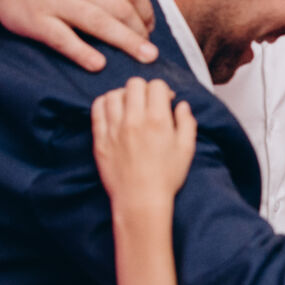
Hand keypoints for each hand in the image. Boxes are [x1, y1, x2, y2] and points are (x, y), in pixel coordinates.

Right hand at [0, 0, 156, 72]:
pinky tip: (99, 65)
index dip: (147, 11)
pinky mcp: (37, 21)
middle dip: (140, 31)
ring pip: (99, 23)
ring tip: (144, 57)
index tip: (149, 27)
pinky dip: (83, 53)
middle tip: (148, 50)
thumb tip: (141, 12)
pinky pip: (64, 39)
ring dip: (126, 42)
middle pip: (120, 8)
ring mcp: (55, 0)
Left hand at [91, 78, 195, 210]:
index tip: (164, 100)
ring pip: (114, 94)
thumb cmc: (165, 178)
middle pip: (134, 84)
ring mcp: (114, 129)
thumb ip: (186, 123)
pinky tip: (113, 110)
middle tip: (147, 102)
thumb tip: (181, 105)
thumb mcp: (186, 150)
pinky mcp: (100, 139)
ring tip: (129, 105)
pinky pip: (97, 109)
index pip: (156, 85)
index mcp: (158, 120)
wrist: (141, 200)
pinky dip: (105, 104)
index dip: (162, 89)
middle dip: (144, 89)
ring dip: (124, 95)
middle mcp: (134, 120)